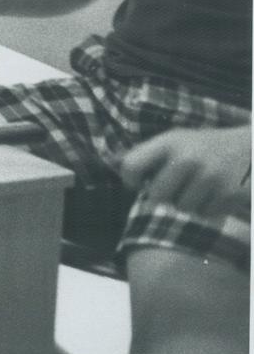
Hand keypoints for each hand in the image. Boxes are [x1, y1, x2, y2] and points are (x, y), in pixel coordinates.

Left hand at [120, 127, 251, 217]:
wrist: (253, 147)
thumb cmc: (206, 146)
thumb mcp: (177, 140)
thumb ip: (149, 153)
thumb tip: (113, 163)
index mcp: (169, 142)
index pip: (131, 165)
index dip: (130, 180)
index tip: (138, 183)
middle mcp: (187, 158)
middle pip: (157, 196)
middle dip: (165, 196)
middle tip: (177, 188)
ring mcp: (209, 176)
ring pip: (182, 208)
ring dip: (189, 203)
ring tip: (200, 188)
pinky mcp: (229, 193)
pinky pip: (205, 213)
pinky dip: (209, 208)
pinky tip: (217, 192)